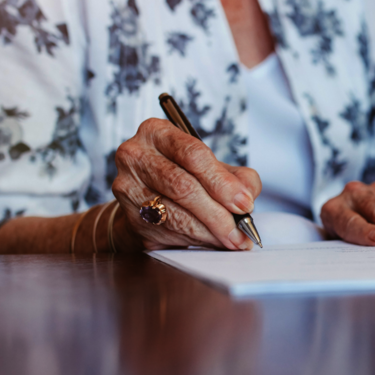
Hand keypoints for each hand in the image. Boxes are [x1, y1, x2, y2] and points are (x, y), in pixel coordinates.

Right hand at [112, 118, 261, 250]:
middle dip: (218, 213)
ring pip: (174, 214)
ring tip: (231, 240)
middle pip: (182, 186)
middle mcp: (136, 155)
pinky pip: (168, 232)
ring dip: (209, 232)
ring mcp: (128, 187)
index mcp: (157, 132)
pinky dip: (195, 240)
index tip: (244, 203)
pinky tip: (212, 241)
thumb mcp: (213, 166)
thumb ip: (237, 177)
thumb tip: (246, 197)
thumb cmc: (184, 175)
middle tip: (241, 231)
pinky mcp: (130, 217)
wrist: (148, 196)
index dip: (222, 182)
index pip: (193, 155)